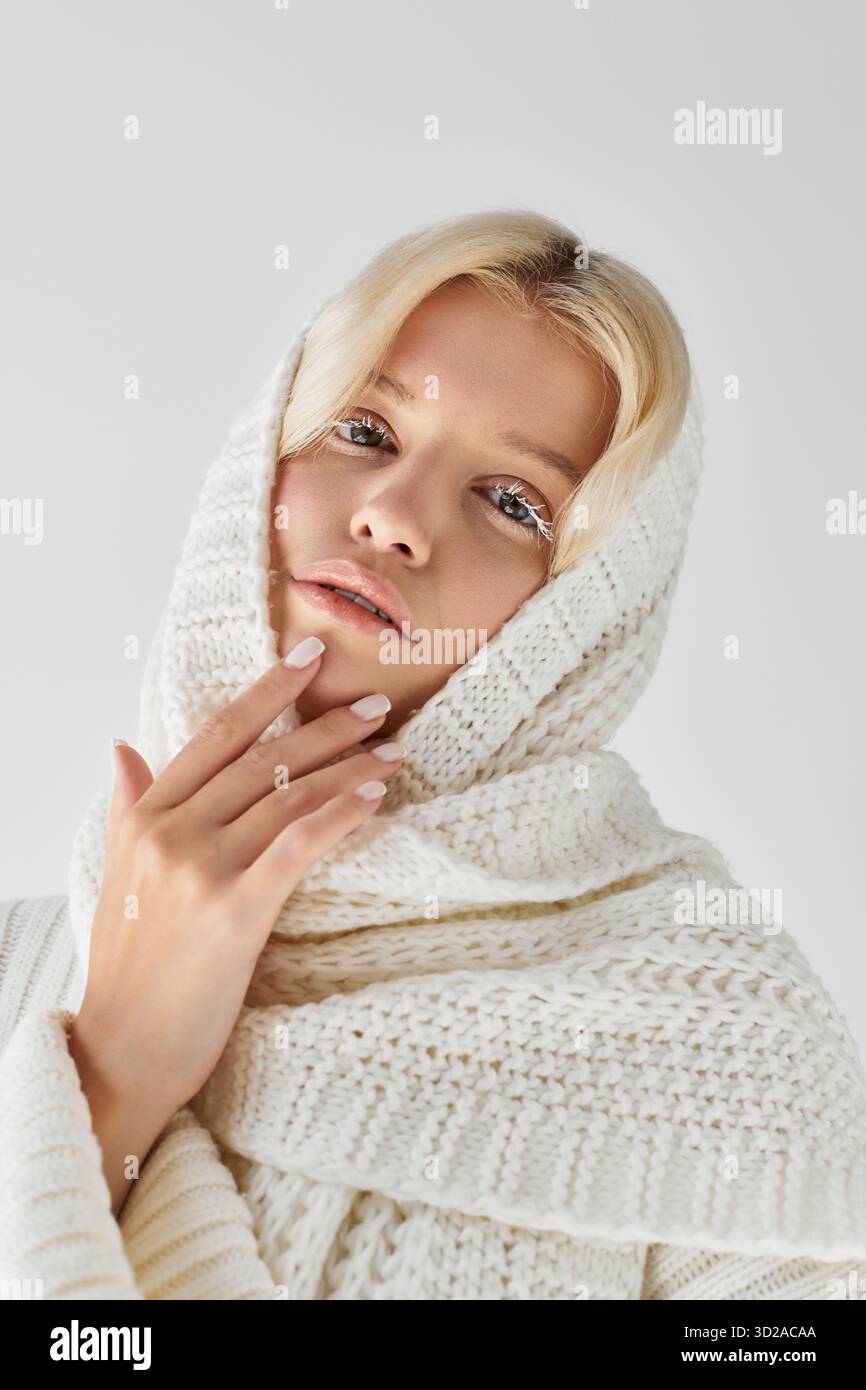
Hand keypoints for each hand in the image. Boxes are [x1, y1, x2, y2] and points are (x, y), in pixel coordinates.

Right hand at [68, 639, 402, 1129]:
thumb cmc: (130, 965)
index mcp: (145, 816)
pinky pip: (299, 843)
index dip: (266, 691)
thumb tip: (123, 748)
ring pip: (287, 794)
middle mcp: (170, 831)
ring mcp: (201, 868)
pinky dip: (341, 812)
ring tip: (392, 749)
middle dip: (325, 724)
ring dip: (348, 766)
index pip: (215, 735)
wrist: (123, 1049)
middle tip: (376, 703)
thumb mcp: (118, 873)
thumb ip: (129, 806)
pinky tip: (376, 795)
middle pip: (261, 758)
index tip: (308, 658)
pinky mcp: (234, 910)